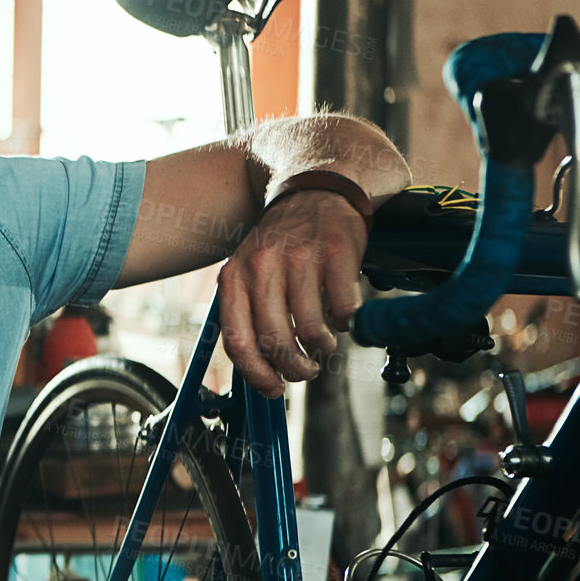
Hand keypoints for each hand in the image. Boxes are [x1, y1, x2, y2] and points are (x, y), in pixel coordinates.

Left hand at [217, 190, 368, 396]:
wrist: (316, 192)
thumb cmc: (281, 245)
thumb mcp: (248, 273)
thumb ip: (248, 314)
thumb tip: (259, 370)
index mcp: (233, 277)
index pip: (238, 341)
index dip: (257, 374)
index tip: (274, 389)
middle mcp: (261, 267)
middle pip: (275, 341)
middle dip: (294, 368)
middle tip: (305, 372)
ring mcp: (299, 257)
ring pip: (310, 329)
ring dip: (322, 348)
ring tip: (324, 344)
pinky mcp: (336, 252)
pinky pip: (343, 308)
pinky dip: (345, 323)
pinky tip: (342, 316)